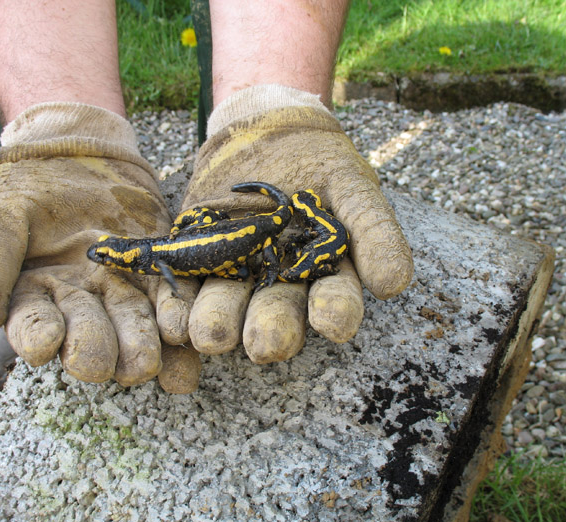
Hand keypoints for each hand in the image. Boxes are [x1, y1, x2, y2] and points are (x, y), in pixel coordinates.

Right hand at [0, 103, 199, 389]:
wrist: (81, 161)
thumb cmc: (31, 193)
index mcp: (35, 300)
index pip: (33, 325)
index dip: (37, 336)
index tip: (44, 343)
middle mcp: (82, 308)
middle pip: (89, 335)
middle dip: (94, 350)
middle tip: (99, 364)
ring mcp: (123, 295)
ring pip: (134, 327)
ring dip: (140, 348)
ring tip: (146, 363)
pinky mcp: (159, 277)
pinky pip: (171, 303)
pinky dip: (178, 321)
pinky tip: (185, 338)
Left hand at [181, 86, 412, 362]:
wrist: (265, 132)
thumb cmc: (320, 162)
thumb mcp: (352, 185)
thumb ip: (374, 231)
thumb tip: (393, 284)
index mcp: (325, 275)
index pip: (335, 300)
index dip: (335, 312)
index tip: (333, 321)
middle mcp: (281, 287)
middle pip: (278, 314)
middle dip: (271, 330)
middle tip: (265, 345)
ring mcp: (237, 277)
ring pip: (229, 308)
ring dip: (219, 324)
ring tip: (211, 335)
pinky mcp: (196, 263)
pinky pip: (186, 289)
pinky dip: (177, 306)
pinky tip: (172, 321)